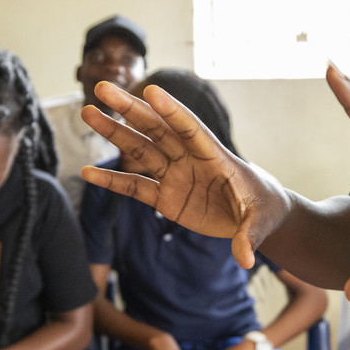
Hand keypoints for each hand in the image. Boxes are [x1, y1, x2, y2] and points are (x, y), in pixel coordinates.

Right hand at [79, 82, 285, 268]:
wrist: (255, 215)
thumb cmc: (262, 209)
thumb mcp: (260, 222)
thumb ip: (248, 237)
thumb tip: (245, 260)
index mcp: (215, 157)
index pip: (190, 130)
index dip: (172, 112)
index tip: (151, 91)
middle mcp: (189, 159)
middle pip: (156, 129)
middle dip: (130, 109)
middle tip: (102, 89)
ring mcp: (175, 175)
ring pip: (140, 150)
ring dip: (114, 132)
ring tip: (87, 113)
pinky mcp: (165, 197)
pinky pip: (135, 187)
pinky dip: (112, 181)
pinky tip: (87, 172)